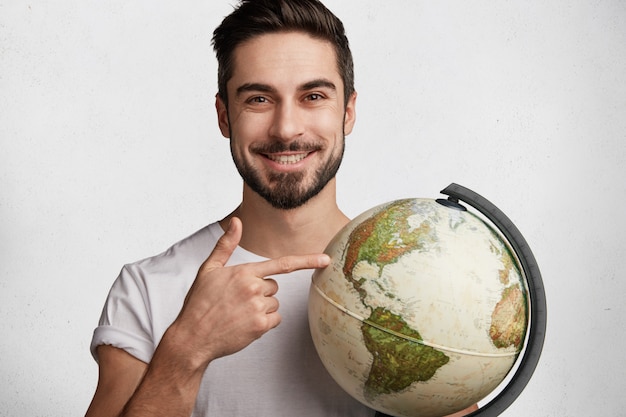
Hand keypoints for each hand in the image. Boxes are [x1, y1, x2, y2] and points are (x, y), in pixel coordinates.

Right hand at [167, 217, 329, 368]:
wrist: (192, 337)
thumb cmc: (199, 303)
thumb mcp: (209, 269)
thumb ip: (226, 244)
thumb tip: (236, 221)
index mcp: (244, 272)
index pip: (282, 264)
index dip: (307, 261)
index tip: (325, 260)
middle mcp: (254, 288)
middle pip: (274, 286)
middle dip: (261, 292)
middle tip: (237, 300)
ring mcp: (258, 308)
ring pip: (274, 304)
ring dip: (261, 309)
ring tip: (238, 313)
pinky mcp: (260, 326)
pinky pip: (275, 320)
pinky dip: (264, 323)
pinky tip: (244, 324)